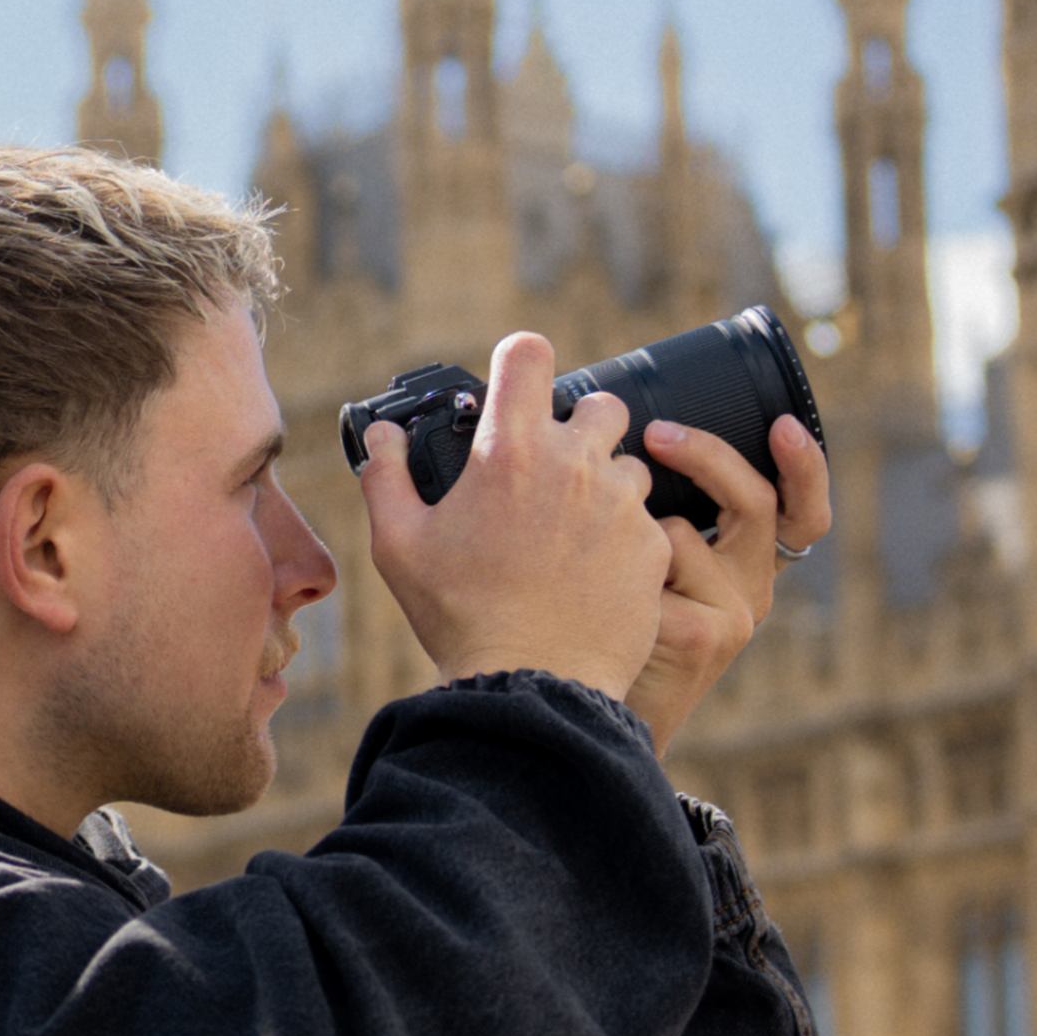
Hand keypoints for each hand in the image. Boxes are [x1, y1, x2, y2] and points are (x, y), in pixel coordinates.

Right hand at [356, 330, 670, 706]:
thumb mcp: (398, 546)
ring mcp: (622, 502)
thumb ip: (385, 477)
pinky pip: (646, 522)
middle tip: (550, 469)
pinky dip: (623, 538)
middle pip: (599, 403)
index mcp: (513, 449)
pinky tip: (591, 573)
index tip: (514, 386)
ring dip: (605, 484)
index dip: (520, 361)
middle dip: (578, 425)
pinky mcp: (652, 545)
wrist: (531, 682)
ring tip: (570, 531)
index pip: (529, 353)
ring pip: (628, 464)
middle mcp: (577, 462)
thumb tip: (384, 436)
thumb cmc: (460, 614)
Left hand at [621, 410, 830, 749]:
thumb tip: (638, 440)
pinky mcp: (703, 635)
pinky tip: (595, 609)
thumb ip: (662, 516)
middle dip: (707, 456)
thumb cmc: (610, 627)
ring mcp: (734, 616)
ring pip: (683, 533)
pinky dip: (611, 575)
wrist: (592, 710)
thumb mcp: (650, 567)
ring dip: (628, 538)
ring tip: (593, 575)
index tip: (783, 423)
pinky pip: (650, 568)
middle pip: (757, 502)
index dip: (804, 467)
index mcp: (748, 567)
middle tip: (658, 432)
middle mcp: (754, 590)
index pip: (799, 511)